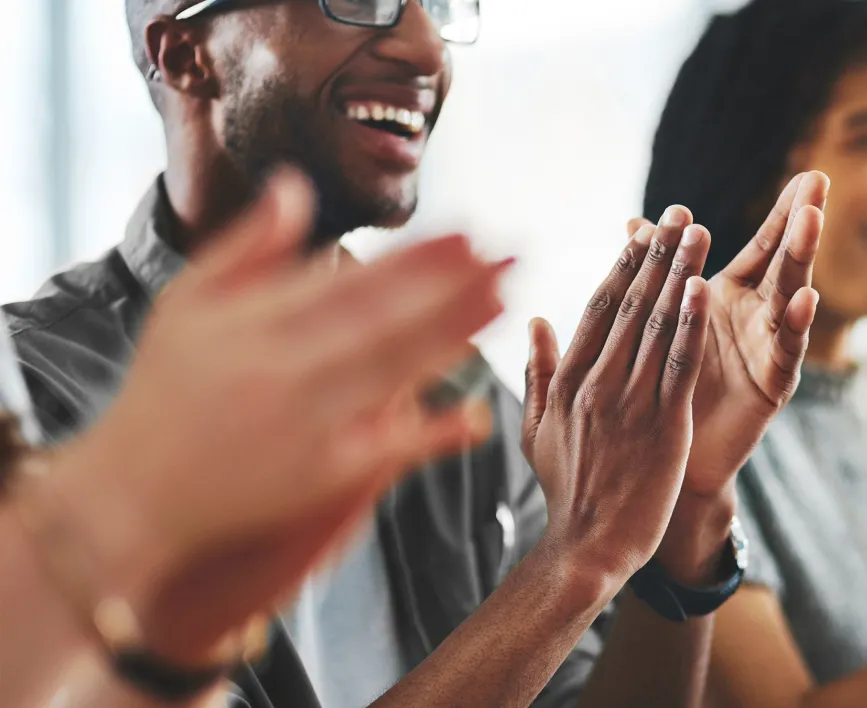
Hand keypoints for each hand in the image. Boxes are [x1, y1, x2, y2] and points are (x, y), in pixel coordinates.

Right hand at [34, 170, 508, 662]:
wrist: (130, 495)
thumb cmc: (162, 392)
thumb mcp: (185, 305)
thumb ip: (247, 247)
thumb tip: (296, 184)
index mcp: (254, 323)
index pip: (353, 280)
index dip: (416, 258)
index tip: (468, 233)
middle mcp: (283, 369)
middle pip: (385, 319)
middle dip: (453, 285)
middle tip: (512, 256)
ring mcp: (303, 425)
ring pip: (392, 372)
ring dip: (454, 337)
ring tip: (504, 303)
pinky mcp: (316, 479)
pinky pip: (384, 450)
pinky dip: (431, 433)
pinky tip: (476, 415)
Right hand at [520, 218, 712, 586]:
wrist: (587, 546)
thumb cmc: (566, 489)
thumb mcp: (536, 429)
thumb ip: (538, 372)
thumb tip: (536, 319)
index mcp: (569, 380)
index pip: (599, 307)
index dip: (624, 264)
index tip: (642, 231)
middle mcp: (597, 383)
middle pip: (632, 304)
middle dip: (657, 254)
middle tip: (679, 213)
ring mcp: (630, 403)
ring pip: (657, 325)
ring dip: (678, 272)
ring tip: (697, 232)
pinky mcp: (663, 426)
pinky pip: (679, 365)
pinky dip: (690, 323)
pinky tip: (701, 287)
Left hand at [626, 173, 827, 501]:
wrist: (671, 458)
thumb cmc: (669, 385)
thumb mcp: (662, 323)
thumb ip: (657, 273)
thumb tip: (634, 224)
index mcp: (730, 297)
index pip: (762, 245)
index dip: (784, 212)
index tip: (808, 172)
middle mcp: (757, 318)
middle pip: (783, 261)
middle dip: (801, 222)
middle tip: (818, 183)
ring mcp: (769, 349)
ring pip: (790, 298)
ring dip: (800, 260)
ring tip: (810, 223)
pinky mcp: (772, 385)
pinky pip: (785, 351)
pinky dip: (794, 324)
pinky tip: (805, 297)